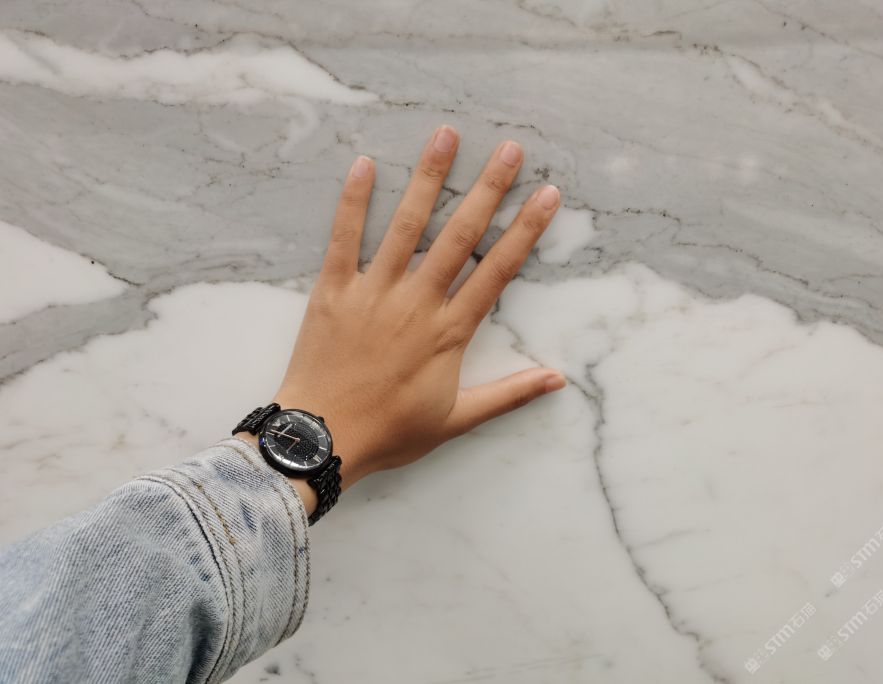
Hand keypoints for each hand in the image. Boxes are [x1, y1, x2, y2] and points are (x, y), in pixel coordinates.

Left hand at [265, 126, 564, 494]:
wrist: (321, 440)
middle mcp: (416, 302)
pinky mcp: (334, 291)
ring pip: (407, 226)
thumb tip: (558, 380)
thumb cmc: (390, 432)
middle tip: (509, 149)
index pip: (497, 271)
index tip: (547, 195)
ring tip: (446, 136)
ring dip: (429, 179)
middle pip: (460, 236)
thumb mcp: (457, 419)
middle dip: (488, 189)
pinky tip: (365, 164)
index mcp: (449, 332)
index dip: (525, 231)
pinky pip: (344, 239)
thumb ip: (509, 394)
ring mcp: (373, 292)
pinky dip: (354, 202)